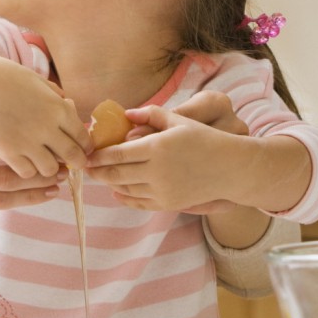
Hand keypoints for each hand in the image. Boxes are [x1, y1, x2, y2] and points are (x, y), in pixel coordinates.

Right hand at [0, 56, 90, 176]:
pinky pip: (27, 172)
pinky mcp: (8, 151)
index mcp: (59, 108)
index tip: (80, 149)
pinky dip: (27, 169)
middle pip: (74, 157)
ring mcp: (28, 141)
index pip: (83, 137)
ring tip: (42, 161)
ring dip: (48, 167)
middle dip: (75, 162)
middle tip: (69, 163)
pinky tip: (22, 161)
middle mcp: (48, 127)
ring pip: (50, 169)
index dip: (84, 147)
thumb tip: (70, 105)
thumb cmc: (6, 78)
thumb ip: (55, 95)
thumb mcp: (37, 81)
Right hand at [0, 116, 65, 246]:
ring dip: (37, 176)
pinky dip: (26, 197)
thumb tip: (8, 118)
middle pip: (0, 147)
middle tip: (65, 149)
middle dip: (36, 148)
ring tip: (62, 174)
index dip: (25, 122)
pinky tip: (46, 194)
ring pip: (3, 176)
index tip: (55, 122)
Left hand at [85, 100, 254, 211]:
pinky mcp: (168, 203)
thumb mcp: (179, 120)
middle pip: (116, 174)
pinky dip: (124, 197)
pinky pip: (138, 202)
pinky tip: (116, 191)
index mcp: (157, 147)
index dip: (99, 155)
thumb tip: (126, 113)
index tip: (88, 153)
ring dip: (109, 183)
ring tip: (99, 176)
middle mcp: (157, 171)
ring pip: (124, 189)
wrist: (231, 169)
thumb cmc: (204, 140)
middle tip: (86, 166)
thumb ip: (151, 114)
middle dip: (97, 171)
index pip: (117, 154)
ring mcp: (162, 190)